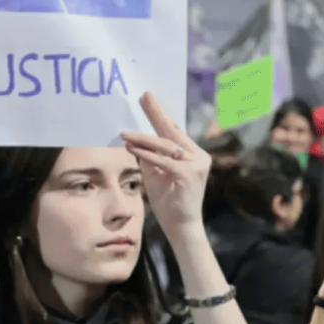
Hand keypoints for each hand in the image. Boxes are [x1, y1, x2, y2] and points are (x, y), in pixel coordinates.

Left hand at [121, 92, 210, 239]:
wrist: (181, 227)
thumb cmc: (169, 203)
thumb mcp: (157, 175)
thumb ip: (150, 158)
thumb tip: (135, 141)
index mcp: (193, 155)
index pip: (174, 132)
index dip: (160, 116)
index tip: (148, 99)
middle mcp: (199, 156)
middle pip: (173, 131)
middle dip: (156, 113)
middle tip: (144, 97)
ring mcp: (196, 165)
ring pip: (166, 146)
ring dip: (143, 139)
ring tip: (125, 133)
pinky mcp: (189, 174)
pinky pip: (164, 161)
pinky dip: (147, 154)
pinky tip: (133, 148)